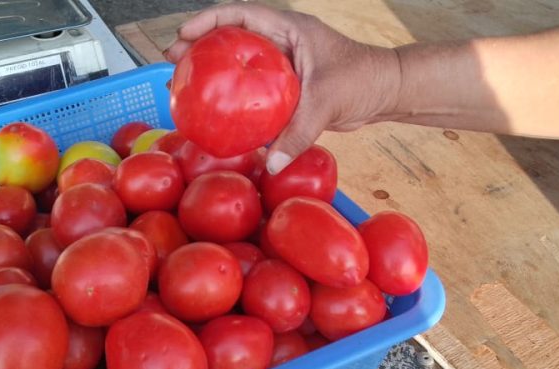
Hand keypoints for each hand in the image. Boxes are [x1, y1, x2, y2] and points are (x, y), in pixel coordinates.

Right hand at [164, 3, 400, 173]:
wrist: (386, 92)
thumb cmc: (363, 80)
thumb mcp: (327, 101)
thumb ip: (299, 131)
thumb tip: (273, 163)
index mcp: (289, 29)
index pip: (241, 13)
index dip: (208, 20)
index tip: (183, 35)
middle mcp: (281, 42)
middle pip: (231, 37)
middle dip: (199, 46)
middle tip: (172, 63)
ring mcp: (283, 65)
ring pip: (239, 63)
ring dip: (212, 72)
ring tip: (183, 87)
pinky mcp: (286, 88)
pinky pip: (253, 90)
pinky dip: (234, 99)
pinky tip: (217, 115)